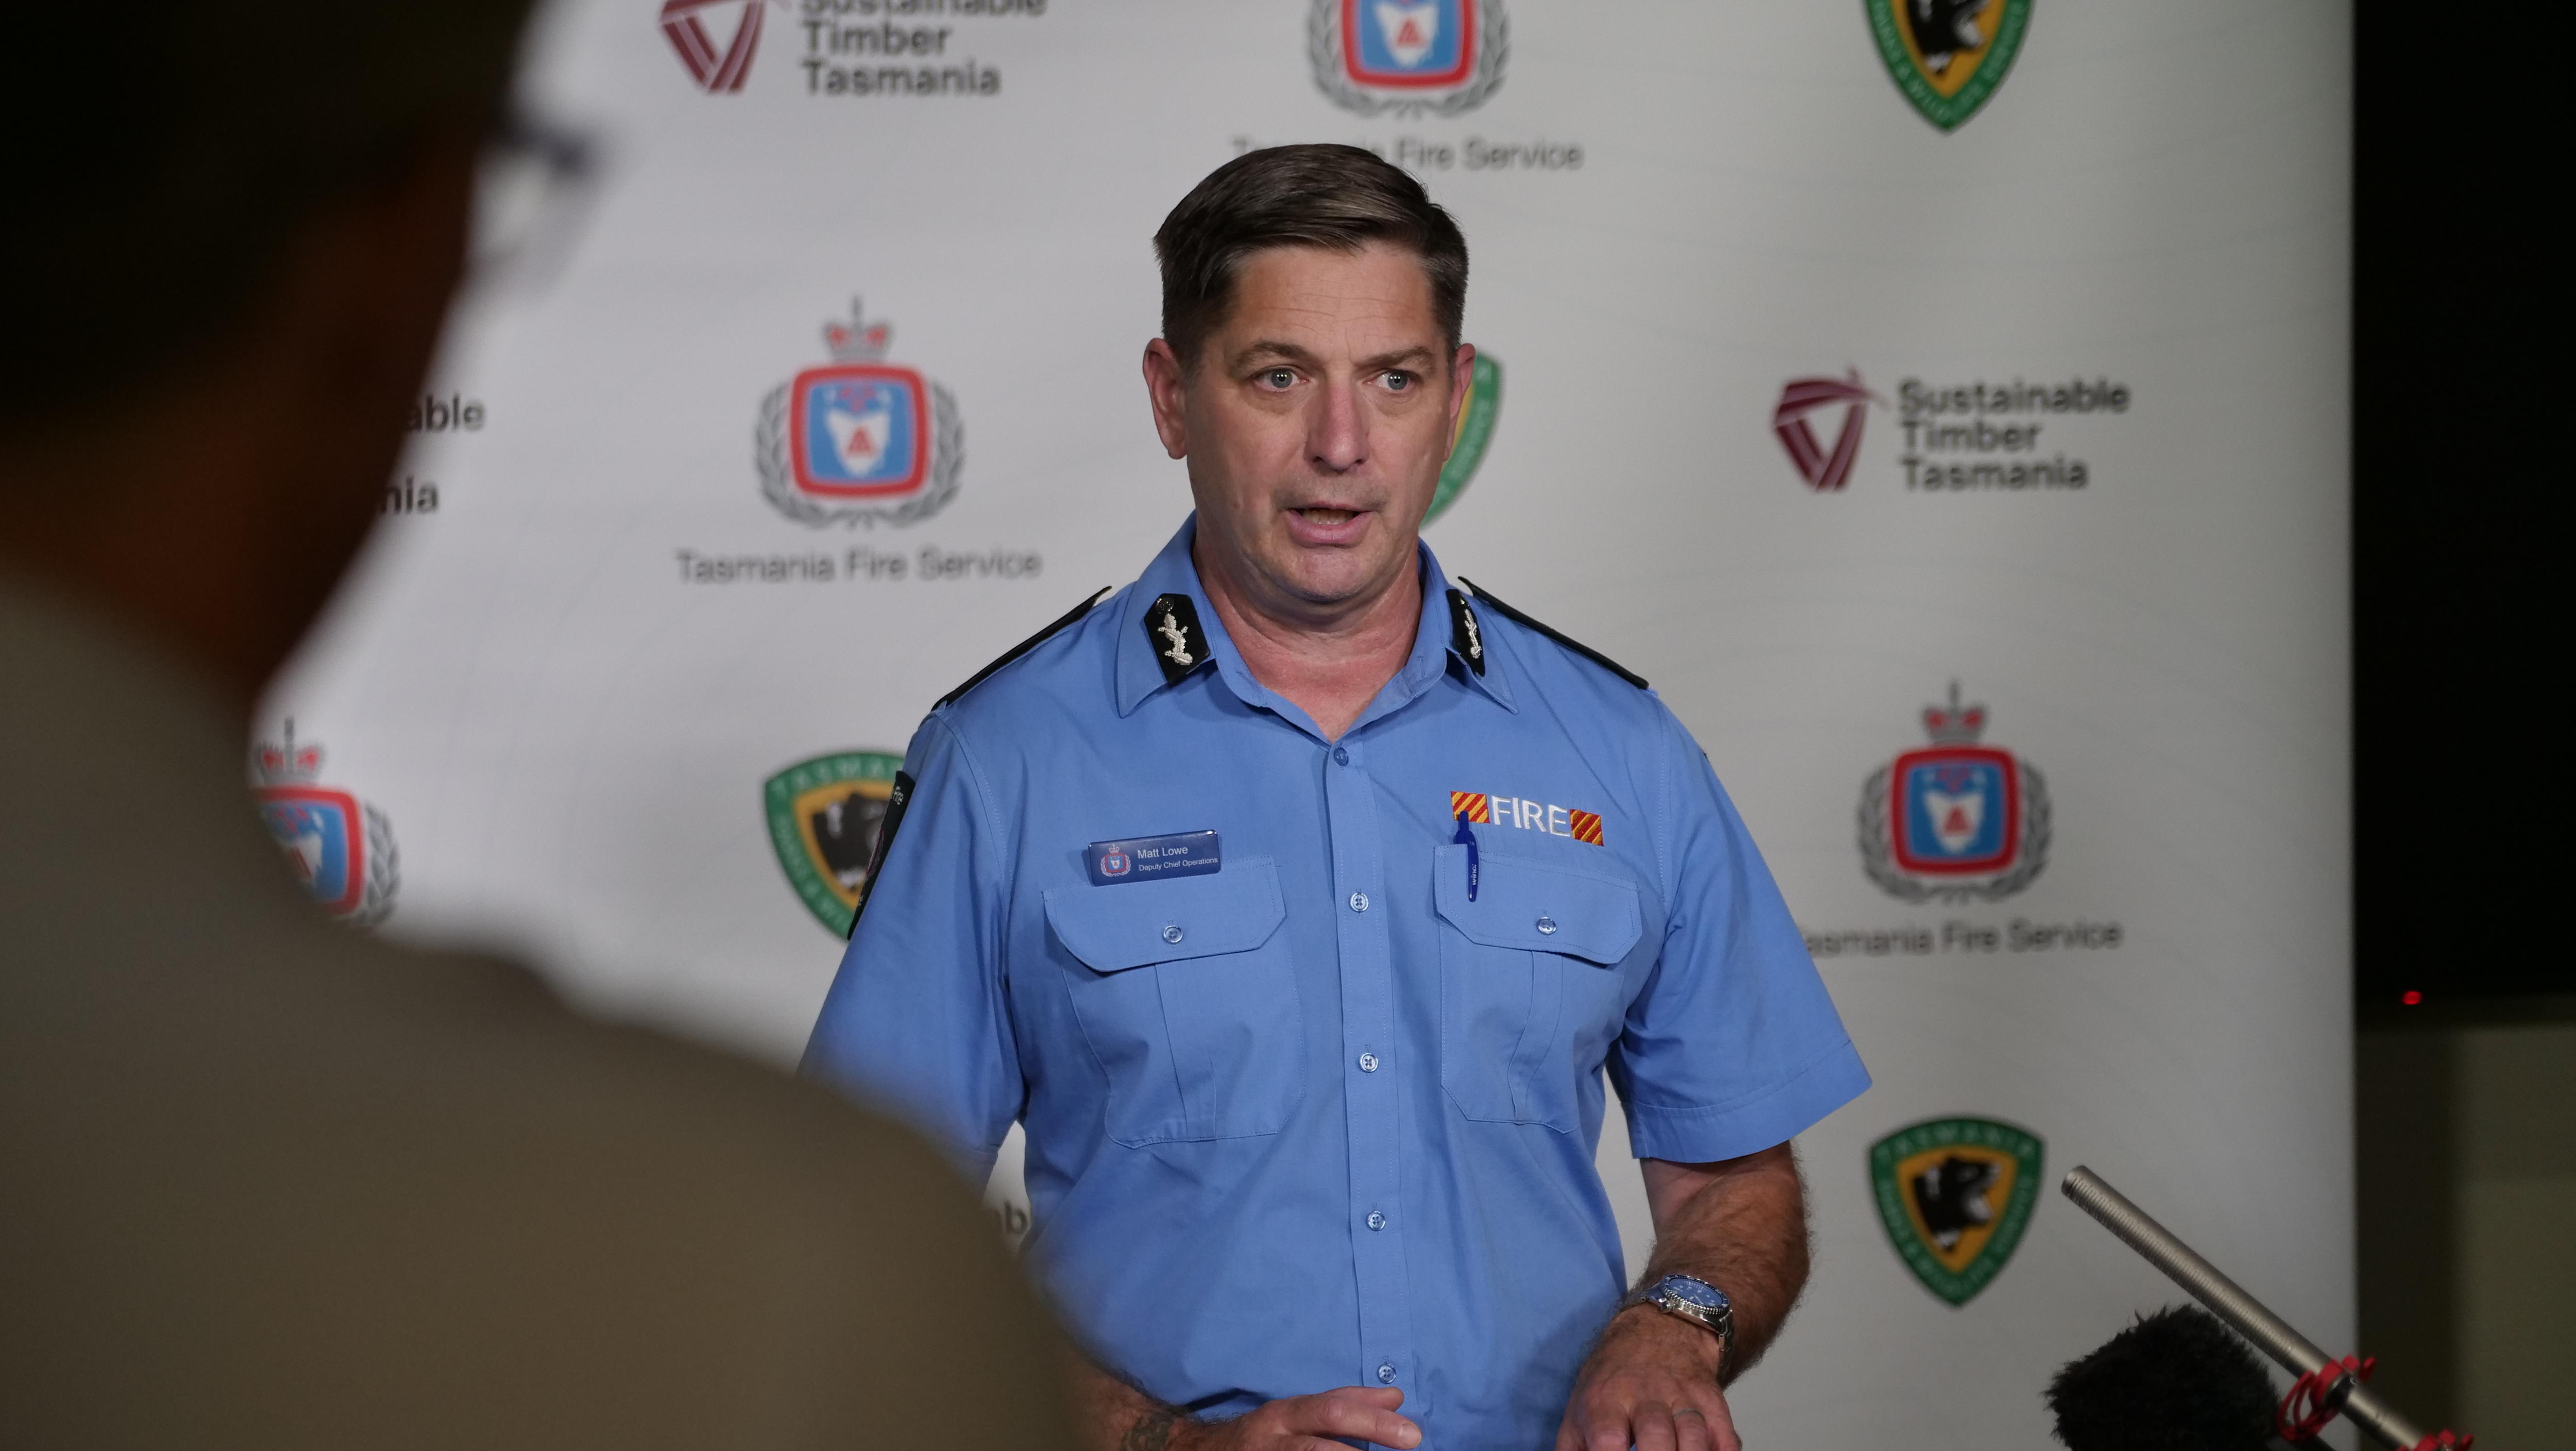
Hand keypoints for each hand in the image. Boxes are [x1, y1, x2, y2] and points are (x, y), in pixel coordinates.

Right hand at [1153, 1386, 1418, 1450]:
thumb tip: (1397, 1398)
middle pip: (1325, 1438)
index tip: (1413, 1434)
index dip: (1374, 1420)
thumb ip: (1345, 1405)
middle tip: (1411, 1443)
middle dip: (1370, 1436)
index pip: (1334, 1409)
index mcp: (1287, 1413)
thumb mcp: (1299, 1414)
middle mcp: (1274, 1438)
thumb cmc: (1264, 1434)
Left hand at [1555, 1306, 1739, 1450]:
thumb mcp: (1580, 1408)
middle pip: (1656, 1436)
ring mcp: (1681, 1396)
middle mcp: (1644, 1396)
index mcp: (1605, 1401)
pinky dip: (1723, 1449)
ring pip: (1693, 1434)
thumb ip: (1574, 1448)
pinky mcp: (1710, 1398)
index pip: (1607, 1436)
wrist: (1657, 1329)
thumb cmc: (1612, 1381)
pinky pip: (1724, 1431)